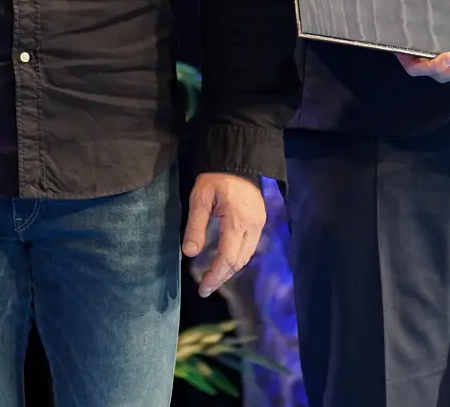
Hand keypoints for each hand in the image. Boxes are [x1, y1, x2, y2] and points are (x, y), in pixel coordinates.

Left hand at [181, 172, 265, 298]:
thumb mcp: (200, 199)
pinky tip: (225, 261)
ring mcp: (259, 224)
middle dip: (222, 277)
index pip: (228, 258)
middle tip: (205, 288)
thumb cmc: (215, 178)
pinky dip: (237, 258)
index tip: (203, 288)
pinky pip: (250, 247)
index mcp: (238, 221)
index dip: (216, 276)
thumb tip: (189, 253)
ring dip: (230, 269)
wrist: (238, 161)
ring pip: (246, 256)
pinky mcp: (260, 221)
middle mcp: (253, 226)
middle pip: (239, 261)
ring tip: (213, 278)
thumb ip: (195, 226)